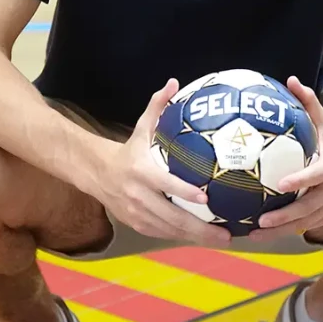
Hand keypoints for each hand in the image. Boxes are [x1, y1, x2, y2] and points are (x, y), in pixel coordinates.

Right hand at [90, 79, 230, 246]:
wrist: (96, 173)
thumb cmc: (129, 150)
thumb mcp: (141, 128)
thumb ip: (158, 107)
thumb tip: (173, 82)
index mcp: (141, 172)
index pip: (165, 184)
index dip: (184, 191)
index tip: (206, 197)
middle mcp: (138, 196)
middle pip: (171, 216)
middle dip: (199, 228)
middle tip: (226, 233)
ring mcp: (137, 214)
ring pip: (169, 230)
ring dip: (195, 237)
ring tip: (222, 239)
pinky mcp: (137, 225)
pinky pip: (163, 234)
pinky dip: (183, 237)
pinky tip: (204, 239)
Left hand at [249, 76, 322, 241]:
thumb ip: (309, 103)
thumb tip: (291, 79)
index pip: (317, 176)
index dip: (301, 181)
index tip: (281, 184)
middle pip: (309, 208)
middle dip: (285, 217)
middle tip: (260, 220)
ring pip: (305, 223)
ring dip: (280, 230)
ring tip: (255, 234)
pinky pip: (306, 227)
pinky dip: (285, 232)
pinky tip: (262, 234)